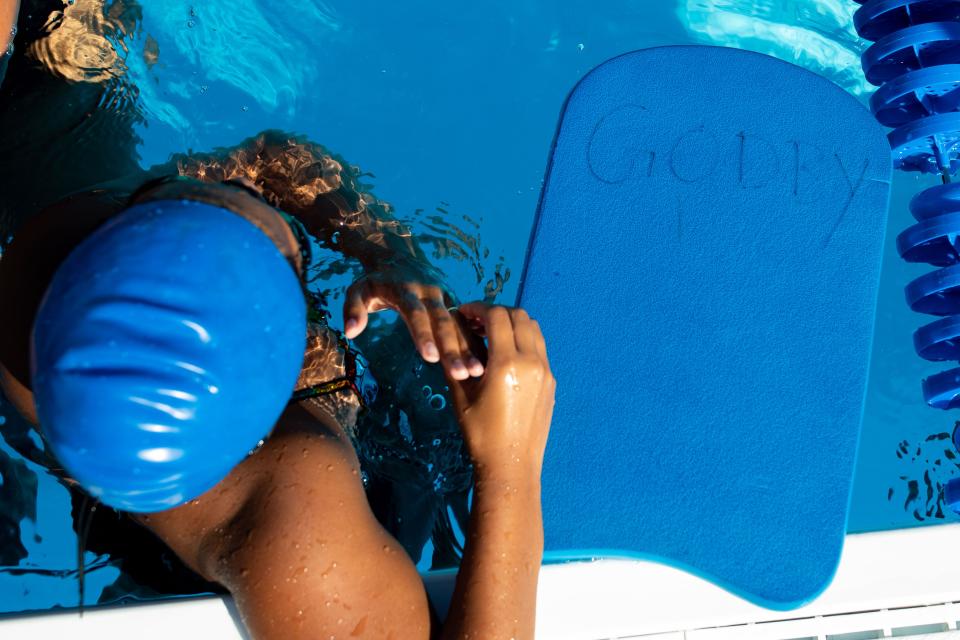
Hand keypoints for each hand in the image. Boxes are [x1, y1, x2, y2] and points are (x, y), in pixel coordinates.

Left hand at [342, 261, 485, 380]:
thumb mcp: (357, 289)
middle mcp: (430, 293)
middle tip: (461, 373)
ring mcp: (445, 297)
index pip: (415, 313)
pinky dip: (474, 341)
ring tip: (477, 371)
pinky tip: (484, 362)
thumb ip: (352, 309)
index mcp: (406, 290)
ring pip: (459, 324)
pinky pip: (466, 323)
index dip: (423, 335)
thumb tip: (351, 332)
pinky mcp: (453, 303)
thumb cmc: (375, 281)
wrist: (398, 256)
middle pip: (442, 322)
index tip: (430, 358)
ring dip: (468, 347)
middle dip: (452, 348)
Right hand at [445, 303, 554, 474]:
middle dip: (496, 312)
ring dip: (513, 323)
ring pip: (534, 328)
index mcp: (507, 364)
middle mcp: (531, 362)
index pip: (497, 317)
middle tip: (476, 322)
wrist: (511, 465)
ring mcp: (546, 371)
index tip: (463, 313)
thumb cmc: (480, 433)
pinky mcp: (551, 381)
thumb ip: (458, 360)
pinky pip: (539, 347)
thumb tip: (451, 334)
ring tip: (492, 334)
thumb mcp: (461, 395)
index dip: (478, 309)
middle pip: (519, 316)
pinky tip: (506, 353)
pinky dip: (524, 339)